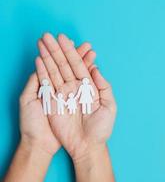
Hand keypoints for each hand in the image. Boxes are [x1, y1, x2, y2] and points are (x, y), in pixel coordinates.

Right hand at [20, 40, 95, 155]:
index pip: (79, 65)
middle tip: (49, 35)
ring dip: (48, 57)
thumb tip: (96, 69)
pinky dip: (43, 72)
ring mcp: (63, 93)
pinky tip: (39, 60)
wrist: (87, 145)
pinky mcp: (53, 102)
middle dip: (57, 50)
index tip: (65, 39)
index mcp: (88, 87)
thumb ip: (104, 86)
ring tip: (42, 42)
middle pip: (65, 64)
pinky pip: (47, 84)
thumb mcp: (109, 106)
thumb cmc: (101, 128)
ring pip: (54, 71)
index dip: (72, 52)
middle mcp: (75, 87)